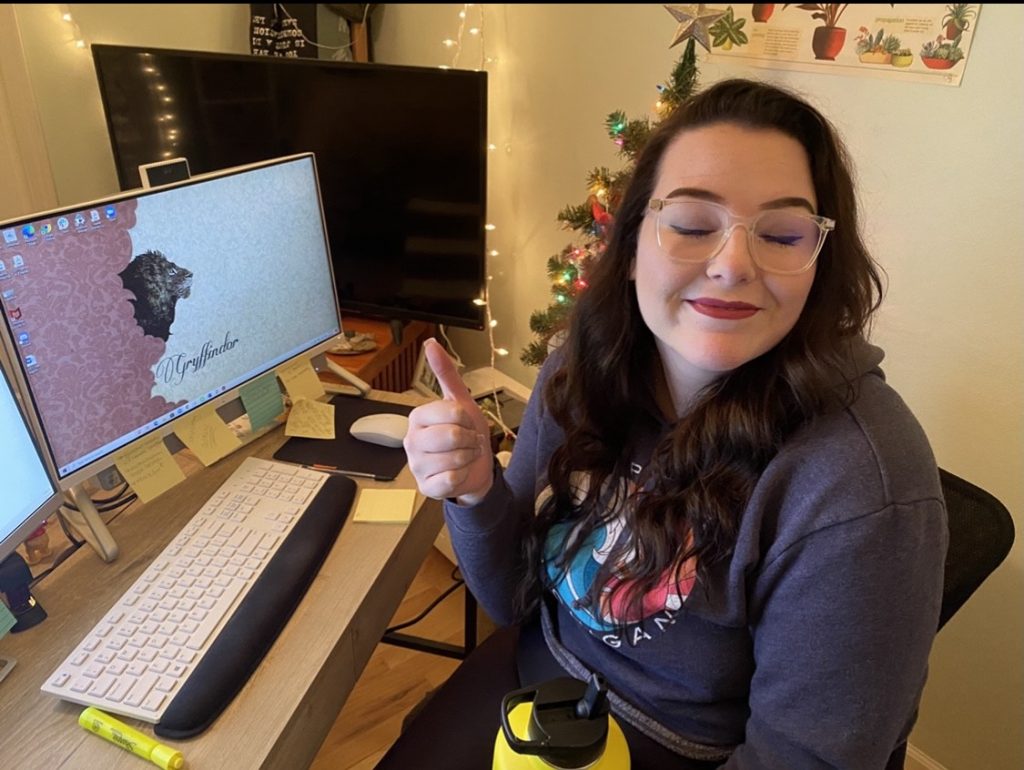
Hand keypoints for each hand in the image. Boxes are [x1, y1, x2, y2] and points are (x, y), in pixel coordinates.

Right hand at [404, 339, 493, 503]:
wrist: (475, 468)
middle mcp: (411, 440)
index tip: (466, 422)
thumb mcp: (461, 402)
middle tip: (468, 442)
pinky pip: (450, 480)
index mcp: (417, 417)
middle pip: (452, 436)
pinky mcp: (425, 487)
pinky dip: (462, 477)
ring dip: (468, 458)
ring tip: (464, 456)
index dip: (468, 419)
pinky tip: (457, 474)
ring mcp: (416, 465)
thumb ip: (446, 373)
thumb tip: (431, 343)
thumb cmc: (465, 434)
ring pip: (454, 460)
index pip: (452, 412)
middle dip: (470, 440)